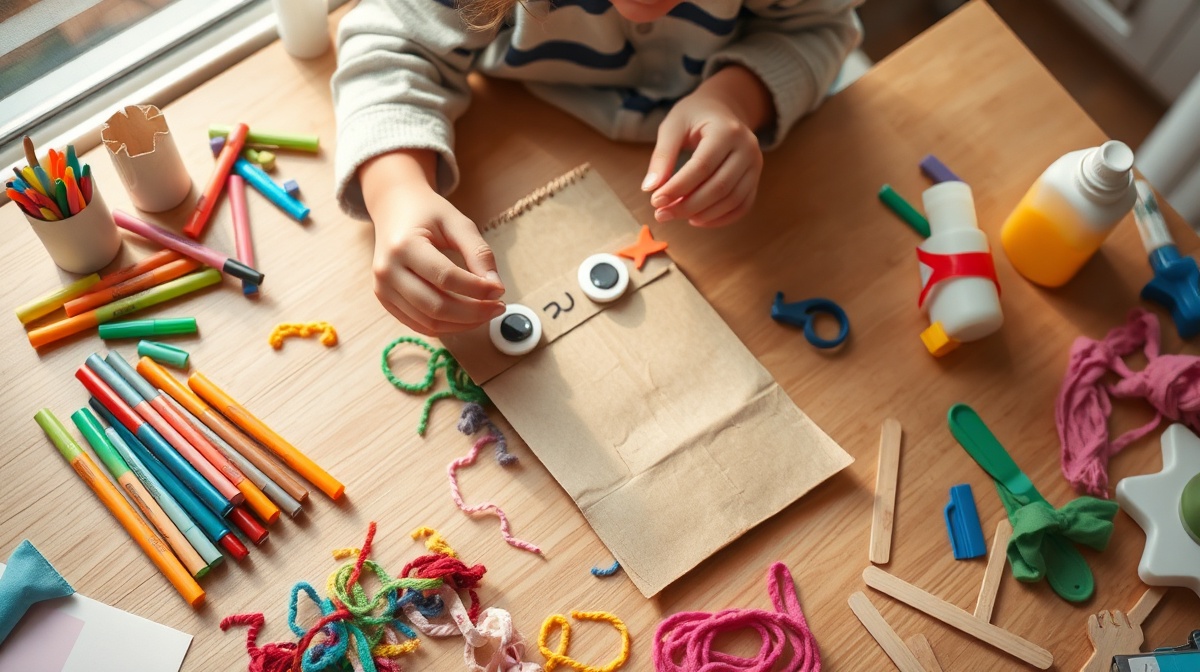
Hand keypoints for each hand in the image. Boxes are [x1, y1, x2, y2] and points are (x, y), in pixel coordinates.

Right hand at [363, 152, 504, 334]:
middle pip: (436, 306)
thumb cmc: (427, 213)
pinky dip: (447, 327)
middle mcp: (387, 270)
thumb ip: (479, 253)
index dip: (476, 289)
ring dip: (463, 324)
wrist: (394, 208)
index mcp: (404, 245)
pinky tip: (466, 317)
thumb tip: (495, 289)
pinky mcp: (385, 300)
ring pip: (428, 323)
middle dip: (473, 313)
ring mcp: (382, 289)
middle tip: (498, 308)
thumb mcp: (457, 223)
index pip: (445, 277)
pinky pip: (419, 325)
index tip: (500, 291)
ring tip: (486, 313)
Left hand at [642, 65, 770, 227]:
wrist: (723, 108)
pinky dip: (720, 218)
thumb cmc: (694, 116)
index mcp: (727, 131)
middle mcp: (747, 148)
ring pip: (732, 200)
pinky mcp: (755, 179)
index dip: (678, 187)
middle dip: (688, 206)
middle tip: (661, 214)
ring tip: (675, 215)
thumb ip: (662, 156)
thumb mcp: (673, 126)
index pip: (702, 167)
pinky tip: (696, 219)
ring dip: (702, 214)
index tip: (655, 201)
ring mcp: (755, 165)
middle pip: (719, 187)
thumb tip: (650, 189)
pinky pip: (742, 206)